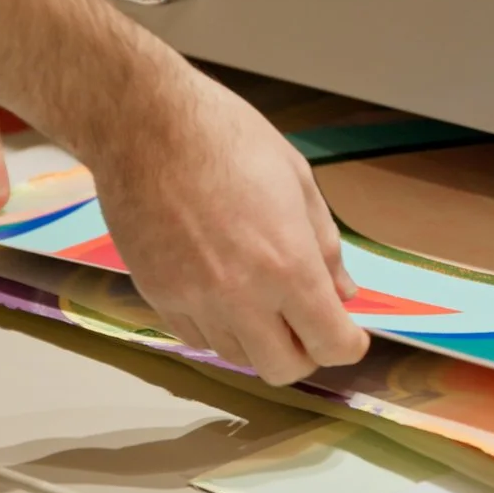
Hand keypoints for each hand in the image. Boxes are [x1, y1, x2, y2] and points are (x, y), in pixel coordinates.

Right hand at [88, 66, 368, 385]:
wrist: (143, 123)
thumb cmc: (225, 137)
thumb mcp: (296, 180)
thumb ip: (325, 245)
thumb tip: (343, 292)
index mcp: (287, 266)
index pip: (330, 344)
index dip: (348, 345)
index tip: (349, 334)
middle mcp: (240, 295)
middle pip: (283, 369)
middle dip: (304, 353)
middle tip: (307, 325)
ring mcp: (194, 300)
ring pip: (237, 357)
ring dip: (258, 340)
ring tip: (261, 299)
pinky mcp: (157, 295)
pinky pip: (196, 337)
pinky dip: (217, 327)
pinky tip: (222, 292)